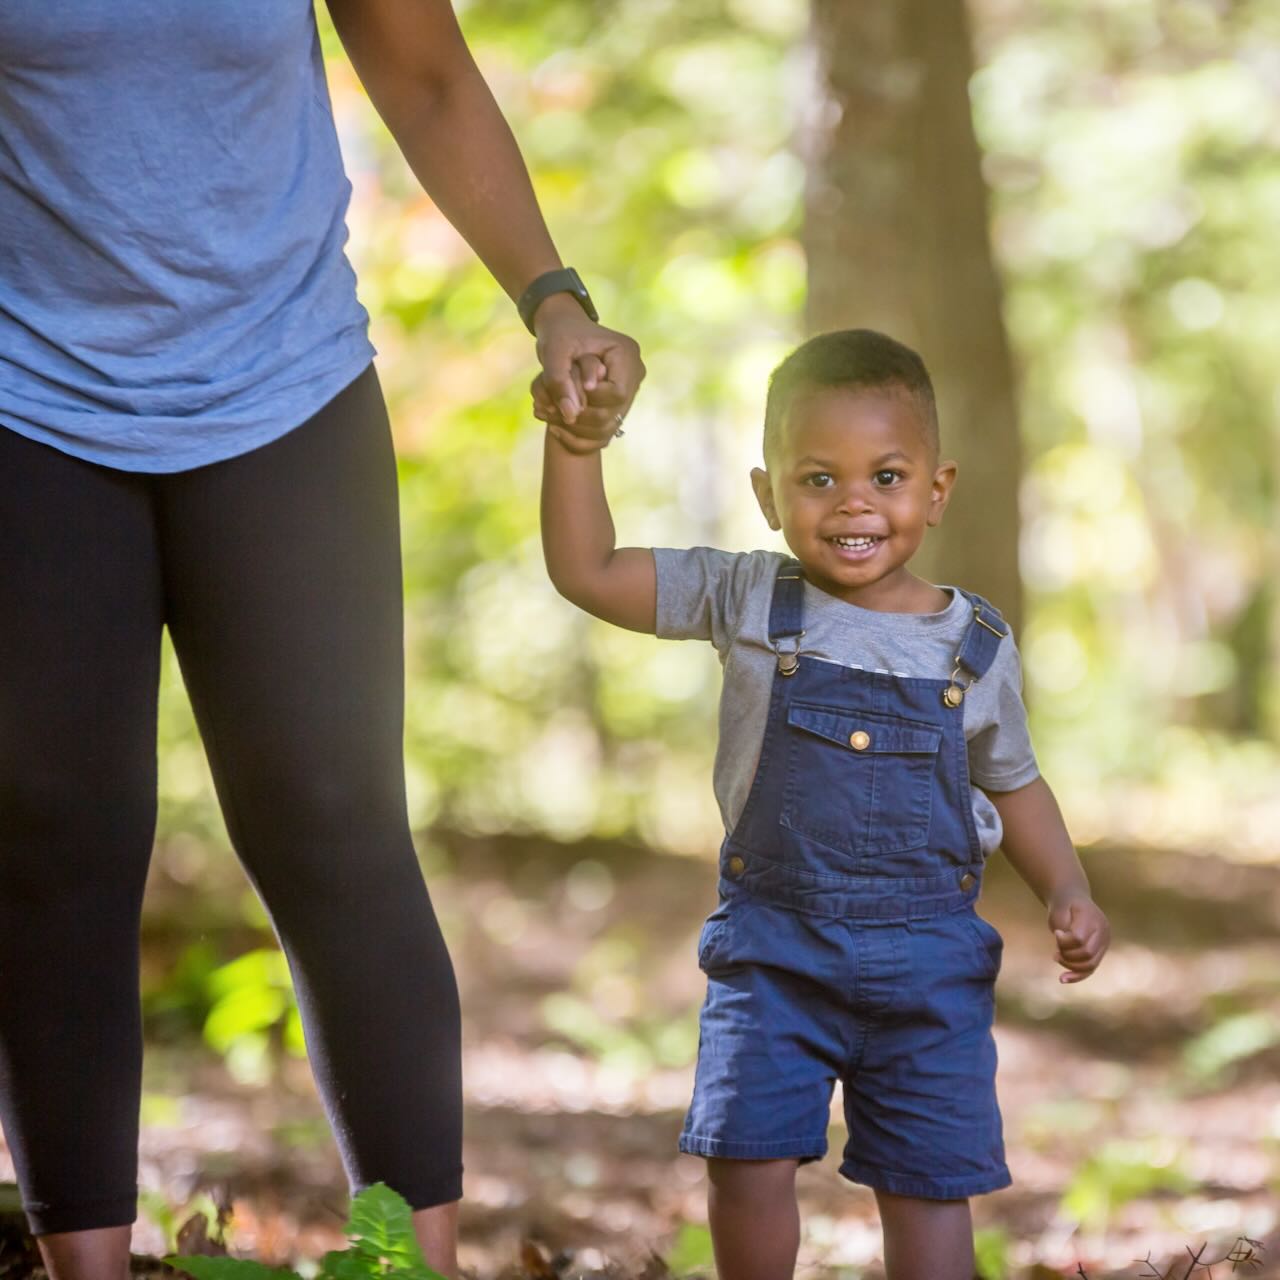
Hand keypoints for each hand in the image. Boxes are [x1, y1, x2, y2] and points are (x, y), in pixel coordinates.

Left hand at [530, 295, 644, 452]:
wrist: (563, 329)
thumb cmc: (558, 335)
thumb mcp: (553, 352)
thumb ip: (559, 381)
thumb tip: (570, 414)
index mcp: (626, 353)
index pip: (617, 393)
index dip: (591, 400)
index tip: (567, 392)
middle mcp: (635, 372)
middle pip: (615, 413)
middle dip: (581, 417)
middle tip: (551, 410)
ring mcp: (630, 389)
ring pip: (610, 426)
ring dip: (578, 429)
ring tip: (550, 418)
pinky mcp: (620, 403)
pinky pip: (605, 431)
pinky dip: (580, 435)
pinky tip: (557, 428)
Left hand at [1047, 895, 1109, 983]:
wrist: (1073, 900)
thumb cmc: (1063, 906)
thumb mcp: (1059, 911)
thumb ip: (1062, 926)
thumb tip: (1063, 947)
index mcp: (1093, 918)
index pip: (1079, 939)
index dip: (1064, 941)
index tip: (1056, 933)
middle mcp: (1103, 932)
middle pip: (1087, 954)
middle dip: (1067, 956)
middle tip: (1055, 952)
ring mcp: (1104, 943)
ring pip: (1090, 965)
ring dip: (1071, 966)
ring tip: (1056, 957)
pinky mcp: (1100, 952)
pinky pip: (1091, 968)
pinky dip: (1078, 976)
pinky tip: (1063, 979)